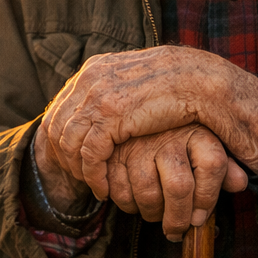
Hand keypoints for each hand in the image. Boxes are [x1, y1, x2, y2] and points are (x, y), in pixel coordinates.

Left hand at [42, 46, 257, 199]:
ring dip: (77, 169)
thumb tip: (99, 109)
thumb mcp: (137, 83)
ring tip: (92, 185)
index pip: (60, 107)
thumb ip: (116, 92)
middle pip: (56, 124)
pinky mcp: (111, 114)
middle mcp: (90, 79)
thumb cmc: (177, 86)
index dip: (62, 137)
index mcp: (95, 69)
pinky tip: (104, 188)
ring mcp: (98, 95)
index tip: (73, 160)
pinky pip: (89, 153)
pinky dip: (93, 175)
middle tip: (77, 177)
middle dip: (63, 155)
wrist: (201, 78)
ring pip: (67, 141)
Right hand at [107, 124, 247, 240]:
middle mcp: (169, 136)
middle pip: (179, 187)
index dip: (209, 199)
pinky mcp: (113, 153)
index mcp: (197, 131)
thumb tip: (238, 183)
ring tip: (156, 214)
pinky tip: (136, 202)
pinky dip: (128, 206)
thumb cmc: (176, 136)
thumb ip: (224, 166)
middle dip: (178, 219)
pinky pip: (120, 192)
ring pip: (148, 195)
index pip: (212, 165)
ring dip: (152, 214)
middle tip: (177, 230)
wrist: (132, 110)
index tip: (200, 218)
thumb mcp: (204, 143)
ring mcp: (139, 144)